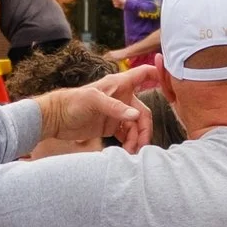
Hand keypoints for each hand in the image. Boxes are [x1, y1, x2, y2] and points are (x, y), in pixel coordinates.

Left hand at [32, 65, 158, 153]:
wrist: (56, 118)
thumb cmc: (73, 102)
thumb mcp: (93, 100)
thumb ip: (115, 107)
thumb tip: (135, 117)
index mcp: (120, 84)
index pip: (145, 74)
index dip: (159, 75)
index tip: (171, 86)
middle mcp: (122, 97)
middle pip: (144, 113)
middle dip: (144, 129)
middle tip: (140, 145)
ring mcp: (118, 113)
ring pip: (136, 127)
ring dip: (136, 140)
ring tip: (130, 152)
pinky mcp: (111, 126)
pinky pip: (127, 135)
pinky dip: (129, 143)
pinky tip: (126, 152)